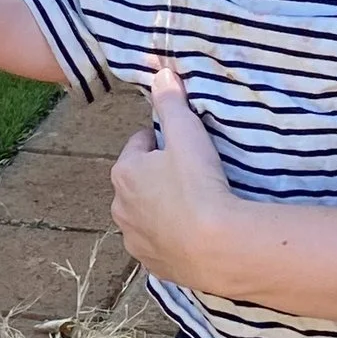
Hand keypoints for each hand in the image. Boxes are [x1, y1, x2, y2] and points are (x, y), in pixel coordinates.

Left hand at [108, 58, 235, 285]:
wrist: (215, 248)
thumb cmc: (199, 185)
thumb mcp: (187, 134)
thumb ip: (172, 102)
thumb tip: (160, 72)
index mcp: (124, 172)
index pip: (139, 145)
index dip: (162, 142)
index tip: (184, 147)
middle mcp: (120, 207)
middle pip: (139, 181)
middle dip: (158, 176)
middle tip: (192, 176)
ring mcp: (134, 239)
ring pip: (145, 214)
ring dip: (162, 208)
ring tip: (194, 206)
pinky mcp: (152, 265)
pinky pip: (158, 244)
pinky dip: (170, 237)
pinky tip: (192, 234)